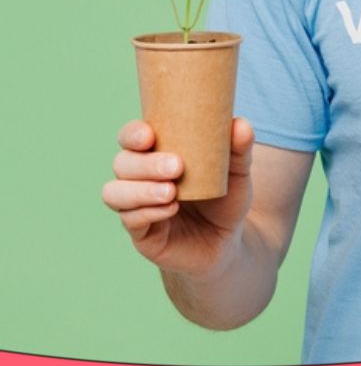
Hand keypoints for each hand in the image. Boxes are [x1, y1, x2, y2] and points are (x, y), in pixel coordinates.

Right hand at [101, 117, 255, 278]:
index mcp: (156, 155)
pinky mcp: (140, 233)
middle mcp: (139, 178)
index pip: (131, 138)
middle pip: (122, 163)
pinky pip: (130, 220)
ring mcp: (136, 206)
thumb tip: (241, 123)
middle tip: (177, 166)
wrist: (227, 242)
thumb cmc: (225, 200)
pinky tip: (171, 209)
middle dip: (146, 164)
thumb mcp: (236, 174)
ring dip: (140, 190)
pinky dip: (148, 212)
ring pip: (114, 192)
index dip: (132, 134)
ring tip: (171, 192)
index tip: (149, 135)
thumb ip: (239, 150)